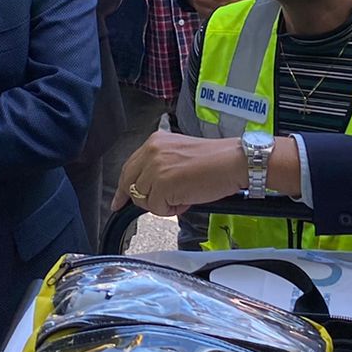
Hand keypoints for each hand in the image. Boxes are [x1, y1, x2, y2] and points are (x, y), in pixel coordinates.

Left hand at [113, 130, 247, 217]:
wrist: (233, 162)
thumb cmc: (215, 160)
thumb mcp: (179, 154)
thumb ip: (159, 166)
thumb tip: (147, 188)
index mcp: (155, 142)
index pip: (129, 168)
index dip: (124, 188)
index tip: (118, 201)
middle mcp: (151, 151)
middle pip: (130, 185)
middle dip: (142, 199)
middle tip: (157, 205)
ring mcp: (155, 168)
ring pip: (144, 200)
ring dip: (163, 204)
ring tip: (185, 194)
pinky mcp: (162, 184)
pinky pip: (157, 208)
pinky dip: (172, 209)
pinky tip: (187, 198)